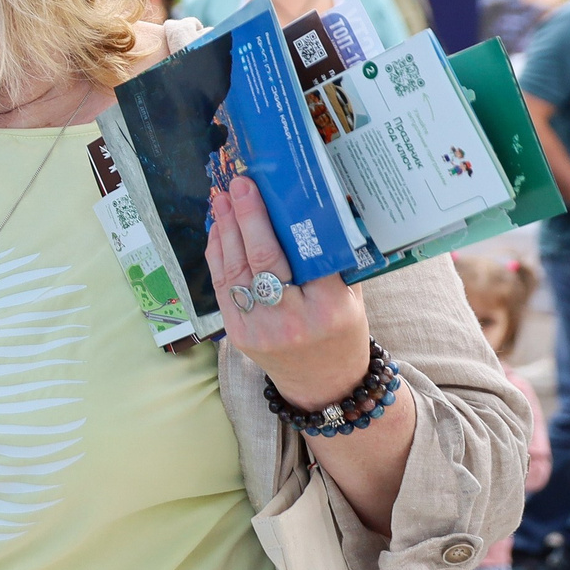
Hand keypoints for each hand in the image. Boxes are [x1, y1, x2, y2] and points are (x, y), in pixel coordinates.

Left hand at [206, 175, 369, 408]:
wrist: (324, 385)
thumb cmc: (342, 333)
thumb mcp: (352, 297)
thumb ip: (334, 259)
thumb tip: (313, 207)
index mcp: (330, 309)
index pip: (308, 256)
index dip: (284, 221)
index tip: (272, 191)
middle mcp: (292, 319)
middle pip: (264, 260)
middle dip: (248, 218)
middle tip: (239, 185)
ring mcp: (260, 328)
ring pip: (236, 271)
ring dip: (226, 230)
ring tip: (223, 200)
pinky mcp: (237, 334)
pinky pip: (222, 287)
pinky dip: (218, 255)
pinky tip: (218, 230)